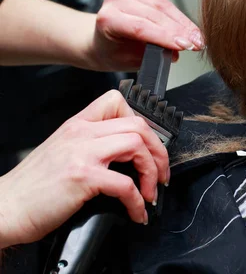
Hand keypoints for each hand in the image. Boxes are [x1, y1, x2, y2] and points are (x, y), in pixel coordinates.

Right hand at [0, 90, 168, 247]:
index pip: (117, 102)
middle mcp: (81, 134)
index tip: (148, 144)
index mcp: (77, 125)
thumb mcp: (61, 151)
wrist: (5, 208)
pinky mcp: (83, 177)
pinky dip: (137, 201)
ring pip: (137, 145)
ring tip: (151, 192)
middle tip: (161, 172)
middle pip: (137, 125)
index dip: (141, 121)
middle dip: (158, 150)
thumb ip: (89, 144)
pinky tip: (136, 211)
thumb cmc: (33, 187)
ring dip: (152, 172)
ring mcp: (82, 153)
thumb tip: (125, 154)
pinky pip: (126, 184)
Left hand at [86, 0, 203, 70]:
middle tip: (197, 43)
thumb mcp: (128, 61)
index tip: (185, 45)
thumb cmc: (113, 52)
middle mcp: (116, 0)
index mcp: (108, 19)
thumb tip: (174, 52)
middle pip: (155, 14)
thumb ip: (149, 55)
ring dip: (182, 19)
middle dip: (179, 30)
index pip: (141, 27)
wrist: (100, 43)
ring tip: (196, 34)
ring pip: (161, 3)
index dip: (165, 37)